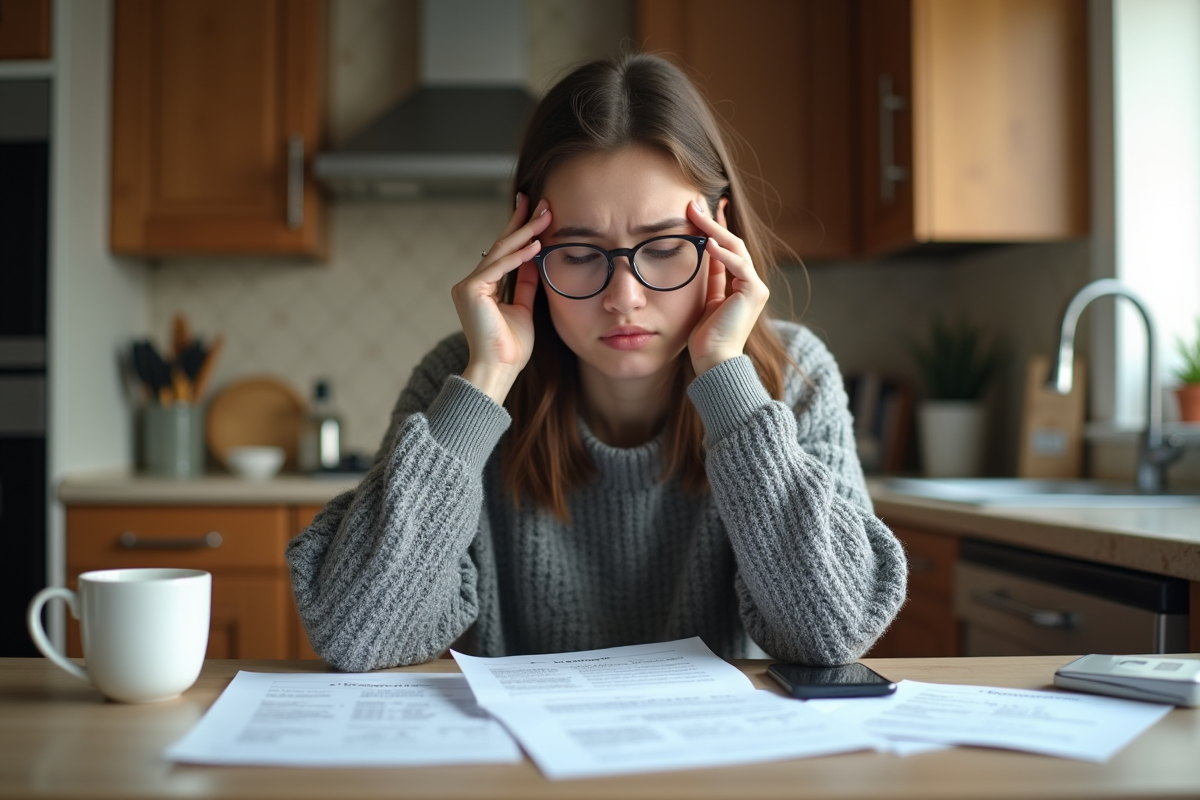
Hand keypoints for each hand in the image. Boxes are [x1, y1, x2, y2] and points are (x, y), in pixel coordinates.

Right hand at [451, 194, 551, 402]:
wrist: (499, 370)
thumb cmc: (512, 347)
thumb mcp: (524, 308)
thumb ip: (526, 283)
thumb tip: (536, 257)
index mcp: (482, 287)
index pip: (503, 253)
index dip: (520, 230)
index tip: (534, 209)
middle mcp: (470, 283)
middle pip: (501, 246)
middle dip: (523, 222)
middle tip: (543, 202)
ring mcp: (467, 286)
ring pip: (501, 252)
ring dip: (526, 232)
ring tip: (546, 216)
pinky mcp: (470, 290)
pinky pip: (500, 267)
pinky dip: (519, 255)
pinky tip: (537, 243)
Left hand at [686, 199, 769, 374]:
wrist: (714, 361)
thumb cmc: (705, 337)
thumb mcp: (704, 299)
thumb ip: (708, 278)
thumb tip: (700, 253)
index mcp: (740, 285)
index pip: (728, 248)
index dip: (716, 227)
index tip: (701, 209)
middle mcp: (751, 283)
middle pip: (732, 243)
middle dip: (712, 222)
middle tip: (693, 204)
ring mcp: (755, 287)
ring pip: (736, 249)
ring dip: (715, 230)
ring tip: (695, 214)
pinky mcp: (754, 292)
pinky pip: (739, 266)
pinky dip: (724, 254)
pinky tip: (708, 242)